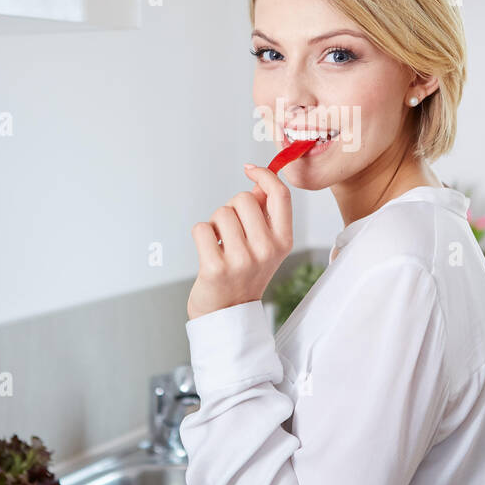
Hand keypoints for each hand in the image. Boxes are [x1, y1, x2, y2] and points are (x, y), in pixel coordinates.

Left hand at [187, 164, 292, 320]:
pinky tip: (209, 252)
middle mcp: (266, 250)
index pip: (281, 195)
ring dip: (215, 224)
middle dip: (232, 208)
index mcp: (283, 241)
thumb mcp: (265, 245)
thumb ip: (265, 213)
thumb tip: (259, 180)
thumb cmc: (245, 275)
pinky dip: (201, 236)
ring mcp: (241, 260)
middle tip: (232, 233)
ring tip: (221, 245)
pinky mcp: (215, 268)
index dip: (265, 175)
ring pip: (221, 212)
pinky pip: (201, 228)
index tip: (249, 170)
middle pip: (244, 199)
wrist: (228, 314)